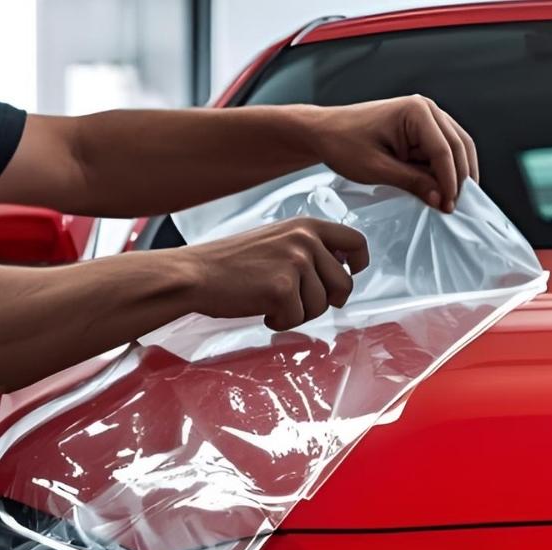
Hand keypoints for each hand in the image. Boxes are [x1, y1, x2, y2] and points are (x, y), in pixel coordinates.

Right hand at [176, 218, 370, 330]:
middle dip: (326, 301)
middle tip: (299, 303)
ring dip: (298, 312)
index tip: (351, 274)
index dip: (358, 263)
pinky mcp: (283, 288)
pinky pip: (298, 318)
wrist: (193, 274)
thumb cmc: (230, 264)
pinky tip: (260, 309)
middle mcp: (305, 240)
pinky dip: (280, 321)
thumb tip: (343, 269)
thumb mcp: (276, 242)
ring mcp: (295, 263)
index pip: (356, 241)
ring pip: (321, 306)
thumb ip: (308, 249)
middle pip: (344, 284)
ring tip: (270, 301)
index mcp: (305, 226)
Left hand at [309, 96, 478, 211]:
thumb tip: (441, 198)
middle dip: (459, 179)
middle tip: (452, 207)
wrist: (324, 132)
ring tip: (451, 200)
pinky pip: (445, 150)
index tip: (448, 207)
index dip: (450, 181)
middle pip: (458, 147)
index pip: (444, 150)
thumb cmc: (343, 144)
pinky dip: (447, 170)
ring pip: (458, 148)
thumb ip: (412, 182)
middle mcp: (426, 108)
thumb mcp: (377, 168)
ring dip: (458, 175)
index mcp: (415, 111)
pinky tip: (444, 189)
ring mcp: (427, 117)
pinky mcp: (423, 129)